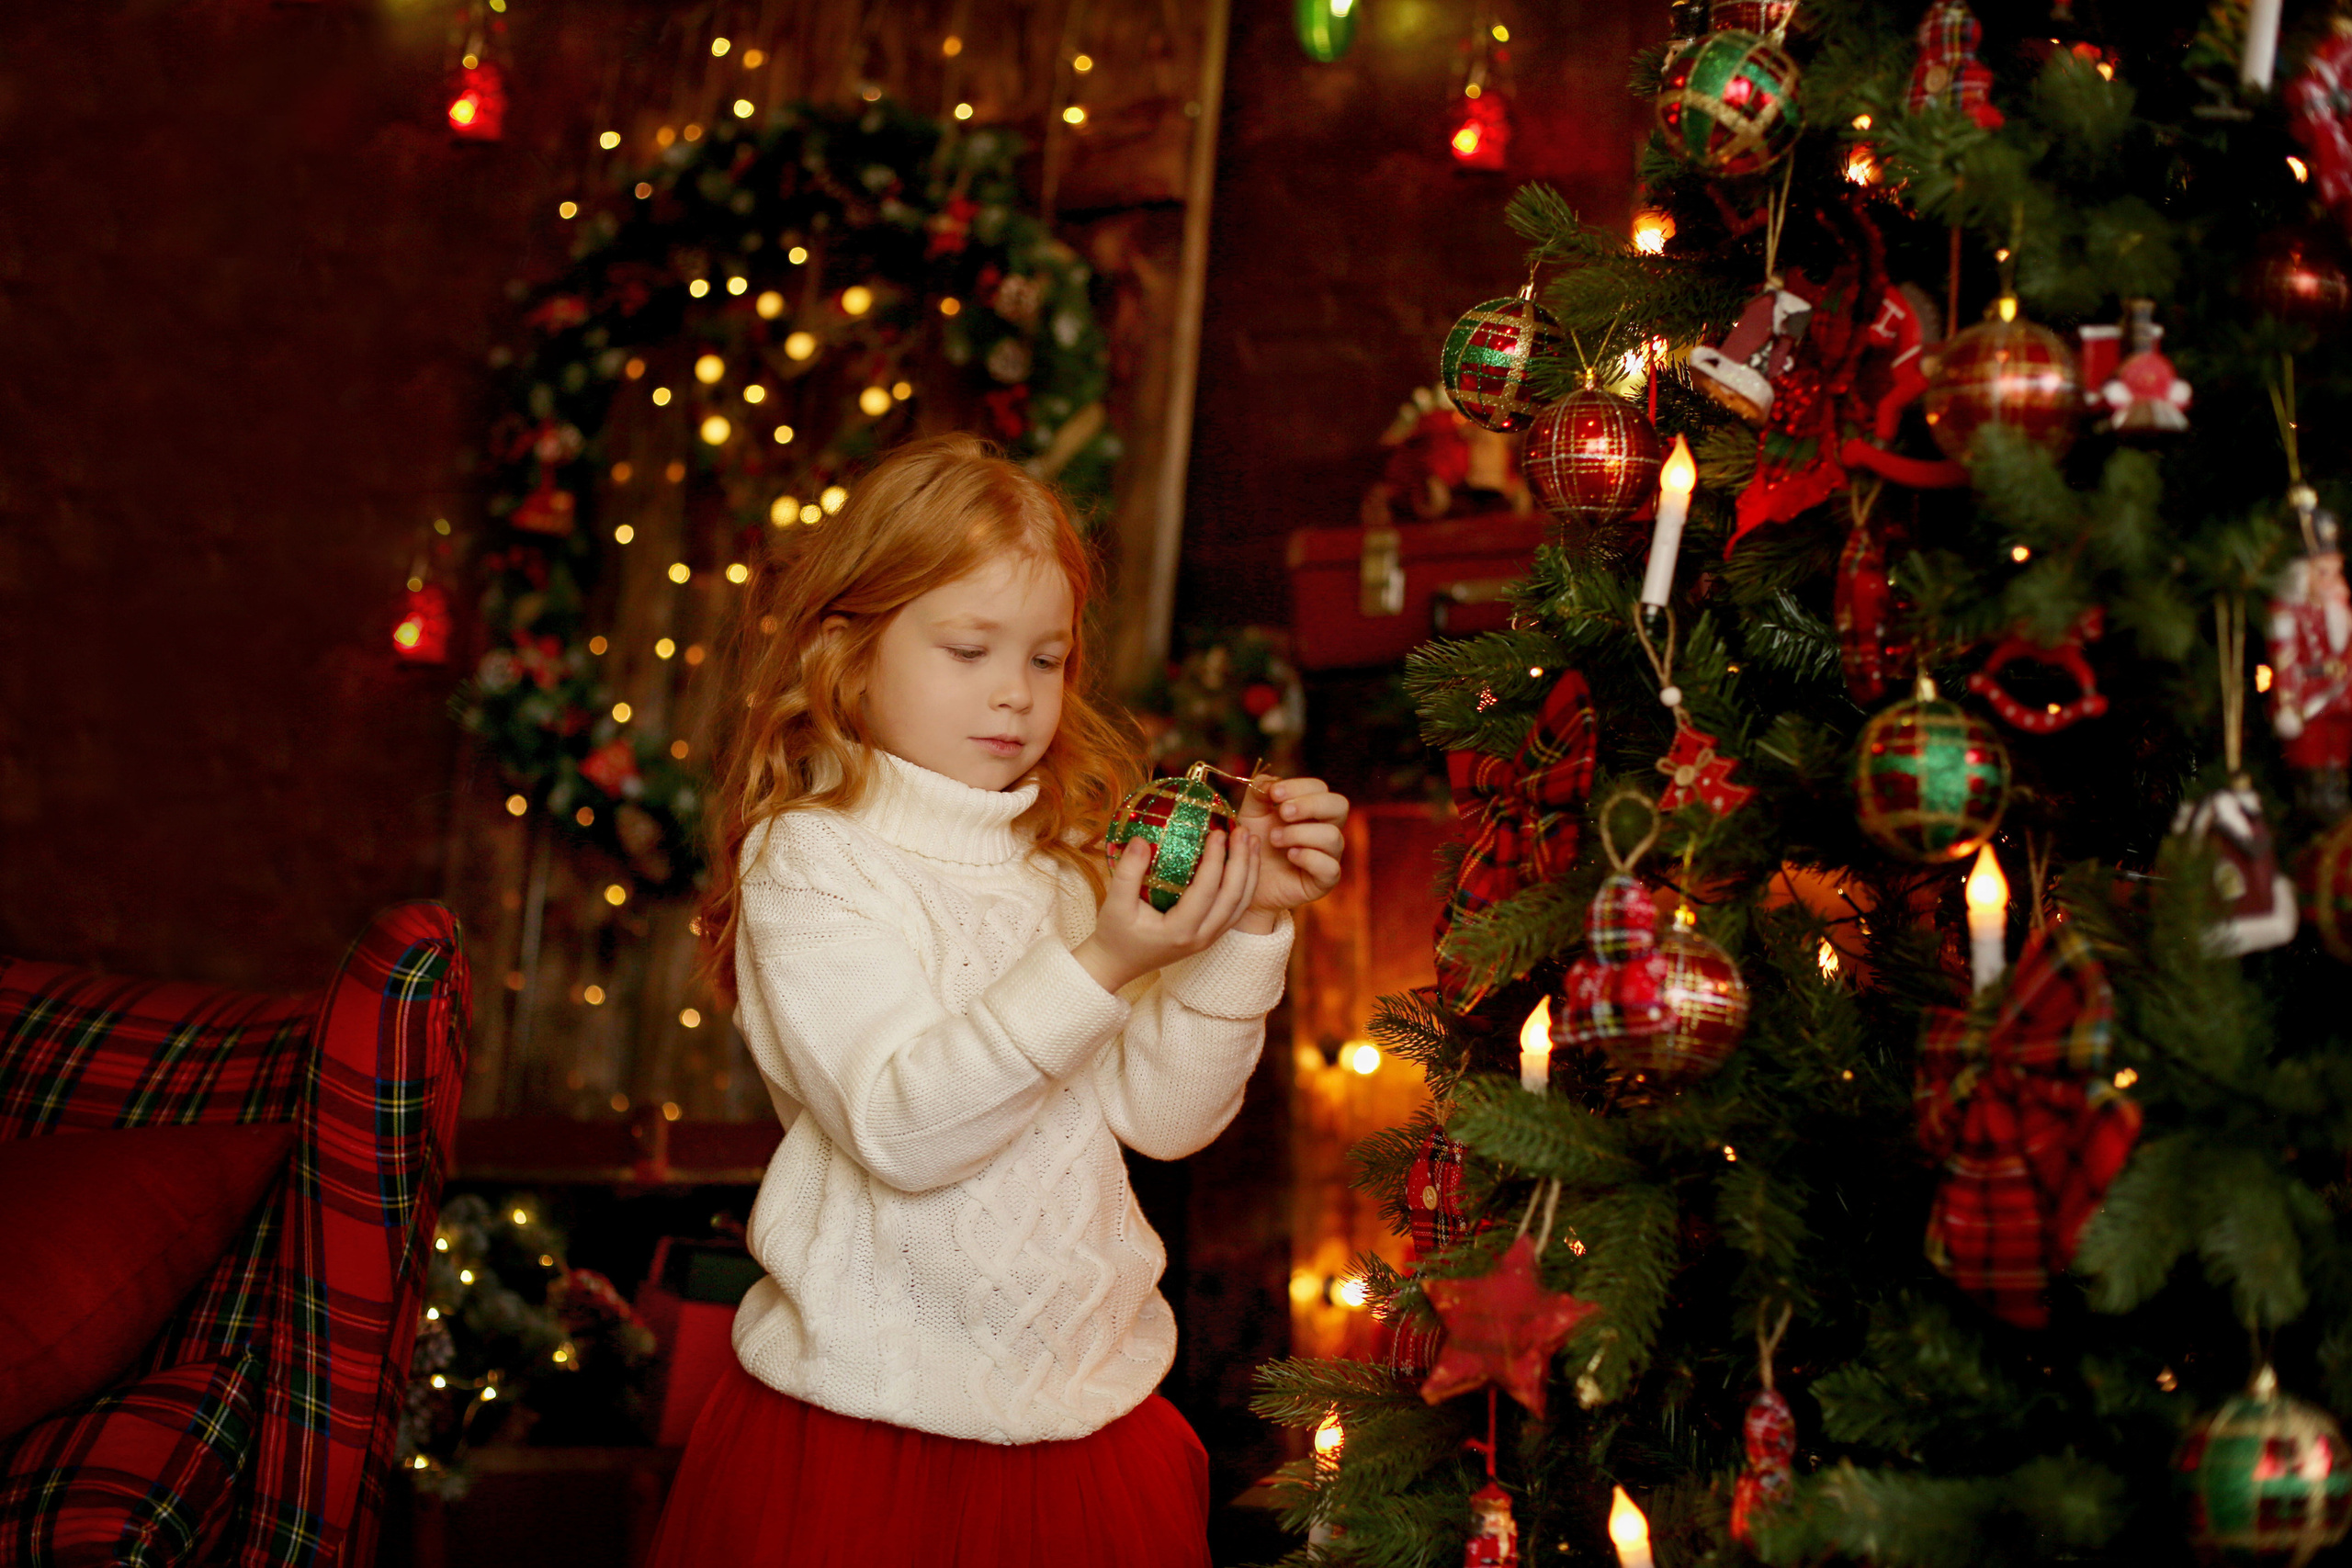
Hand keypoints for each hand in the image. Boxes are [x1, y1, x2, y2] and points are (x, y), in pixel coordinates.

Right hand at [1073, 826, 1261, 993]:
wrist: (1117, 964)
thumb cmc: (1114, 934)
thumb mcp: (1114, 904)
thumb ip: (1127, 873)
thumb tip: (1142, 839)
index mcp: (1180, 931)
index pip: (1207, 891)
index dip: (1216, 860)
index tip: (1219, 832)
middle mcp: (1202, 937)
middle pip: (1234, 897)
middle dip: (1243, 861)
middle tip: (1243, 830)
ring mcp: (1209, 938)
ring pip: (1241, 905)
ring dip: (1250, 871)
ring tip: (1253, 841)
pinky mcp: (1210, 935)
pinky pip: (1236, 909)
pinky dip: (1245, 884)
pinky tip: (1244, 861)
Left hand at [1235, 776, 1348, 914]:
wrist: (1245, 880)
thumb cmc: (1253, 843)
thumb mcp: (1250, 814)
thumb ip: (1259, 793)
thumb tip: (1272, 783)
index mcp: (1311, 809)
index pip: (1320, 788)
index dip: (1299, 787)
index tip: (1274, 794)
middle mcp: (1325, 828)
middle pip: (1339, 805)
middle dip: (1309, 805)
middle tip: (1283, 813)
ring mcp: (1328, 854)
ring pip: (1333, 836)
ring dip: (1300, 834)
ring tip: (1275, 839)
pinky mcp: (1325, 880)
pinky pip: (1330, 867)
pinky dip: (1309, 858)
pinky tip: (1289, 856)